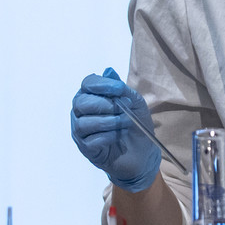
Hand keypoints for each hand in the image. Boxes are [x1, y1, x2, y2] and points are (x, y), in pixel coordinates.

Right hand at [70, 68, 161, 192]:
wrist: (143, 153)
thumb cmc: (136, 124)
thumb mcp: (134, 102)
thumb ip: (120, 88)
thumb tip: (108, 71)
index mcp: (93, 96)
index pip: (87, 84)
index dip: (101, 84)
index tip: (119, 89)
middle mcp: (82, 112)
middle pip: (81, 102)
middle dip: (105, 105)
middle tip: (123, 109)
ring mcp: (81, 131)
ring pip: (84, 123)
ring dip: (108, 121)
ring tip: (124, 123)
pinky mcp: (86, 148)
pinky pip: (90, 140)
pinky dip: (107, 137)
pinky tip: (117, 136)